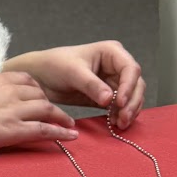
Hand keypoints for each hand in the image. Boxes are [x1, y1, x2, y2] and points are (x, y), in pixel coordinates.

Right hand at [0, 72, 78, 151]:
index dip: (39, 90)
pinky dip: (60, 132)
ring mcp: (13, 110)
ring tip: (70, 126)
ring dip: (62, 118)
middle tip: (59, 115)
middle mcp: (10, 91)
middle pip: (41, 95)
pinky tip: (71, 136)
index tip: (43, 98)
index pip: (28, 80)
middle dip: (52, 105)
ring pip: (47, 110)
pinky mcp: (12, 130)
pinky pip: (44, 129)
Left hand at [7, 44, 144, 128]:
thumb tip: (110, 99)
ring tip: (119, 124)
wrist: (40, 77)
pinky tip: (114, 123)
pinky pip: (120, 106)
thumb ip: (92, 85)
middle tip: (123, 118)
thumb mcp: (73, 73)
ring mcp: (113, 81)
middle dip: (131, 102)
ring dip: (128, 110)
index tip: (119, 102)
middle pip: (136, 84)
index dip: (129, 86)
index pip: (130, 69)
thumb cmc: (55, 65)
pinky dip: (119, 115)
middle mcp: (116, 66)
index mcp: (112, 52)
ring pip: (131, 97)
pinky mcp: (107, 96)